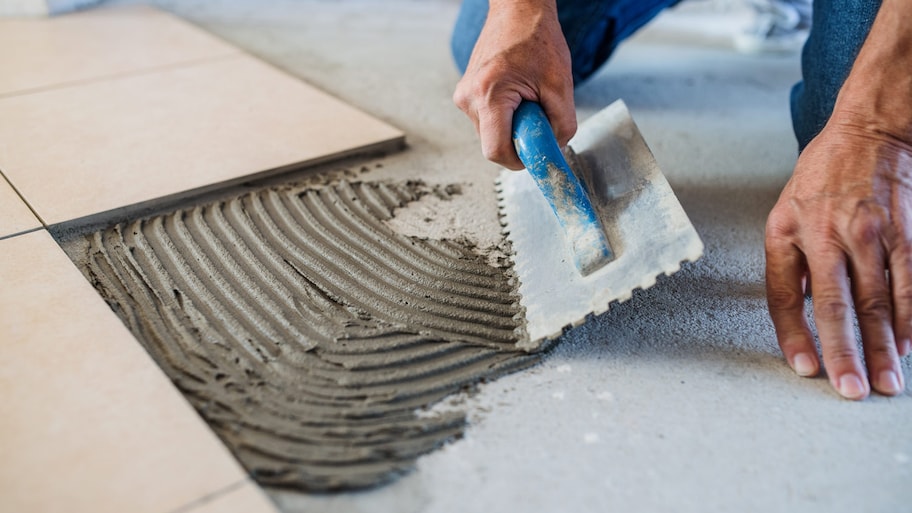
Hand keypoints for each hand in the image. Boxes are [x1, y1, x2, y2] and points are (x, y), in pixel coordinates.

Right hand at [453, 0, 575, 169]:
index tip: (537, 152)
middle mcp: (468, 98)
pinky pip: (488, 120)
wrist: (517, 10)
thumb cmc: (537, 38)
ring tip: (528, 99)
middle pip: (493, 144)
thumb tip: (556, 150)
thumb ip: (563, 125)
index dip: (519, 160)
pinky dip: (507, 116)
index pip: (496, 151)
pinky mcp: (467, 94)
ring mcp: (464, 96)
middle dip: (519, 139)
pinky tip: (517, 94)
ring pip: (491, 134)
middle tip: (538, 115)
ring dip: (513, 127)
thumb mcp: (560, 85)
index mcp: (488, 95)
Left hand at [765, 121, 911, 399]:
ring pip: (878, 301)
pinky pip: (911, 281)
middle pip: (835, 306)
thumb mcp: (785, 213)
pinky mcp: (904, 230)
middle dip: (844, 353)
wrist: (867, 131)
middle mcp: (825, 236)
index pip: (783, 296)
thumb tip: (800, 310)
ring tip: (887, 381)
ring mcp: (868, 234)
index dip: (794, 335)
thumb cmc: (821, 177)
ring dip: (884, 346)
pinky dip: (911, 316)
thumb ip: (791, 262)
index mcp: (786, 233)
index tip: (805, 368)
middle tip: (851, 391)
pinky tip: (911, 343)